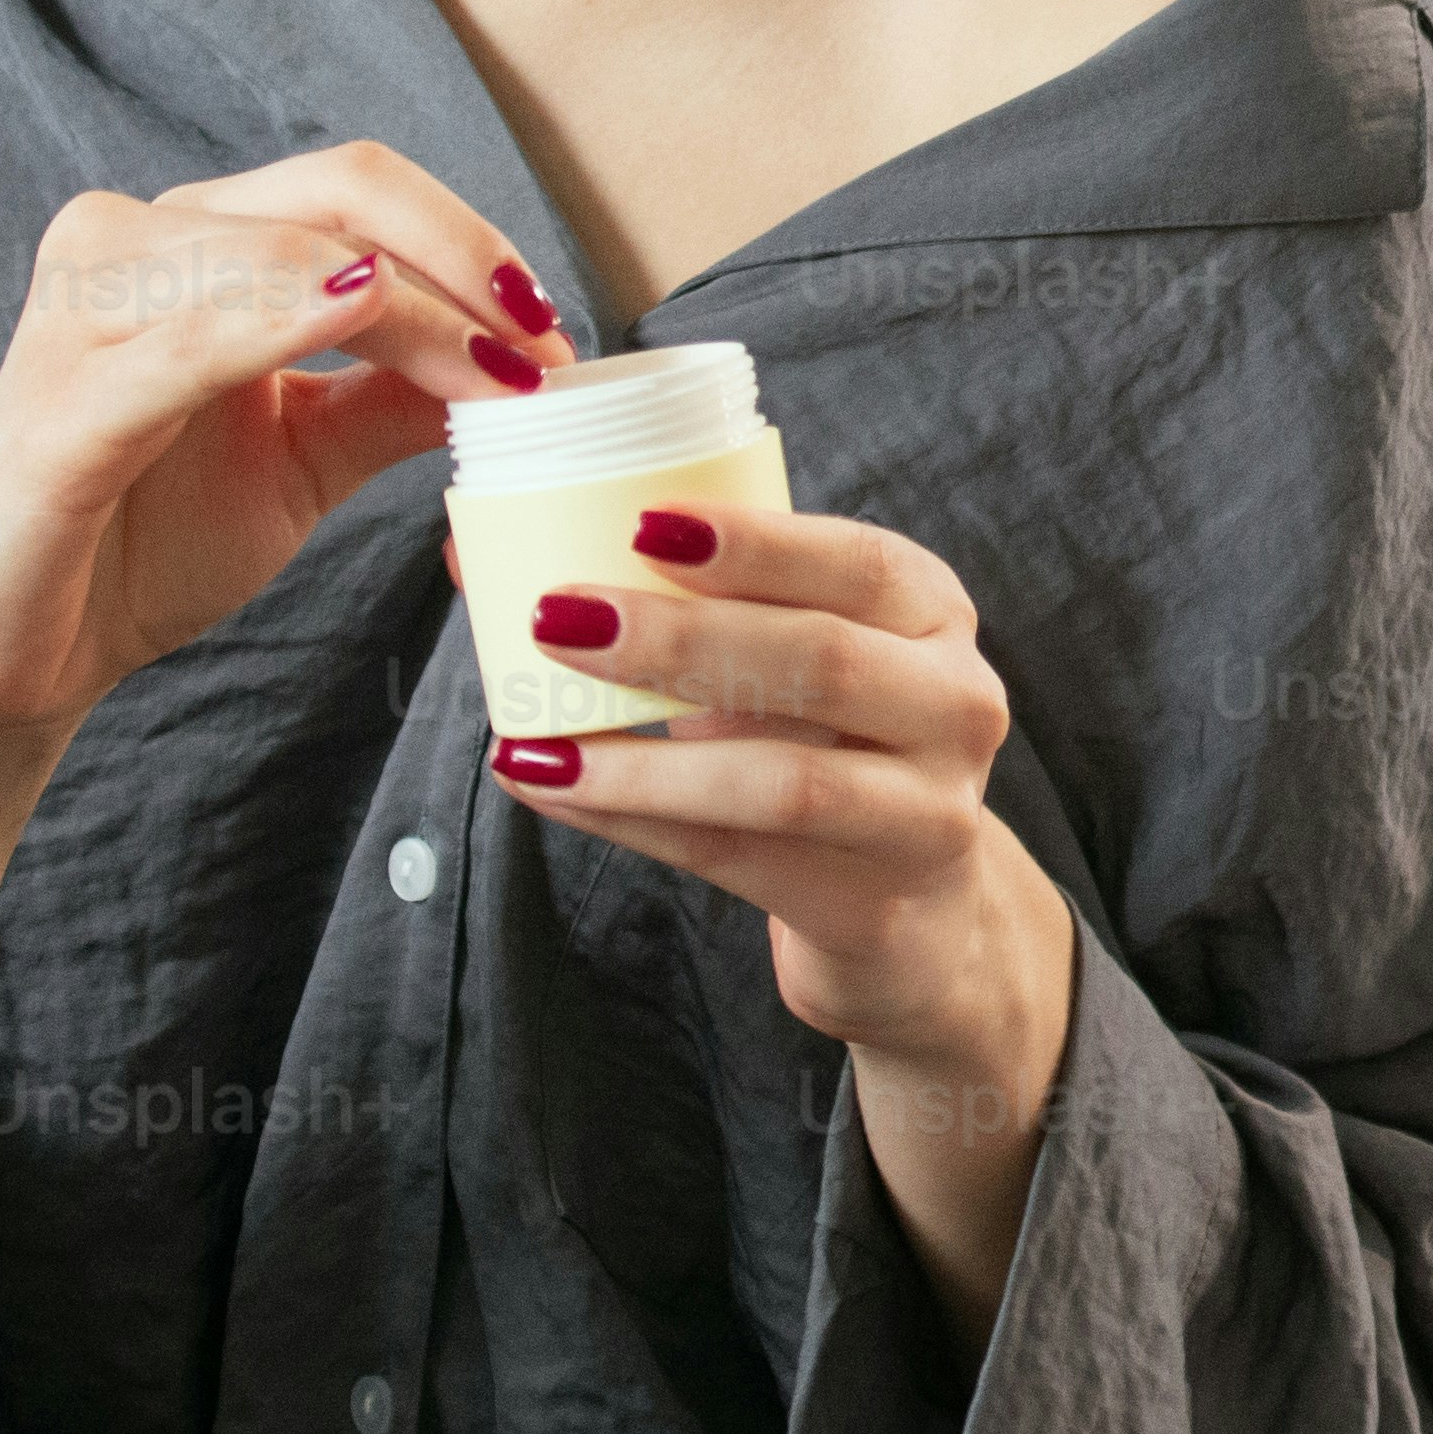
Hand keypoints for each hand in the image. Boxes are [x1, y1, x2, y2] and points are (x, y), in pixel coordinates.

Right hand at [0, 145, 561, 762]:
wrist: (9, 661)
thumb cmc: (139, 545)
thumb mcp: (302, 462)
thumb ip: (395, 400)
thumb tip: (526, 366)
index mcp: (186, 242)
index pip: (355, 192)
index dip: (472, 246)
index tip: (557, 337)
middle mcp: (125, 241)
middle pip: (332, 194)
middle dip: (462, 263)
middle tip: (543, 352)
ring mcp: (81, 312)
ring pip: (280, 258)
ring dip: (415, 314)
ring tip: (495, 386)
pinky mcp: (57, 405)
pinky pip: (187, 342)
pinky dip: (282, 321)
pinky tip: (364, 313)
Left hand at [487, 505, 1080, 1326]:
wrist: (909, 910)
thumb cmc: (818, 746)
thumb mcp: (775, 661)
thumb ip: (667, 602)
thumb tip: (476, 555)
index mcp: (931, 613)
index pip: (856, 563)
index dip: (755, 543)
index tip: (641, 524)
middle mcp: (956, 704)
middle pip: (821, 661)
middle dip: (679, 641)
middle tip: (558, 620)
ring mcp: (932, 813)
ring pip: (784, 783)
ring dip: (644, 763)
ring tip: (536, 745)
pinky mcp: (881, 907)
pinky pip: (742, 861)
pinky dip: (638, 826)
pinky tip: (556, 795)